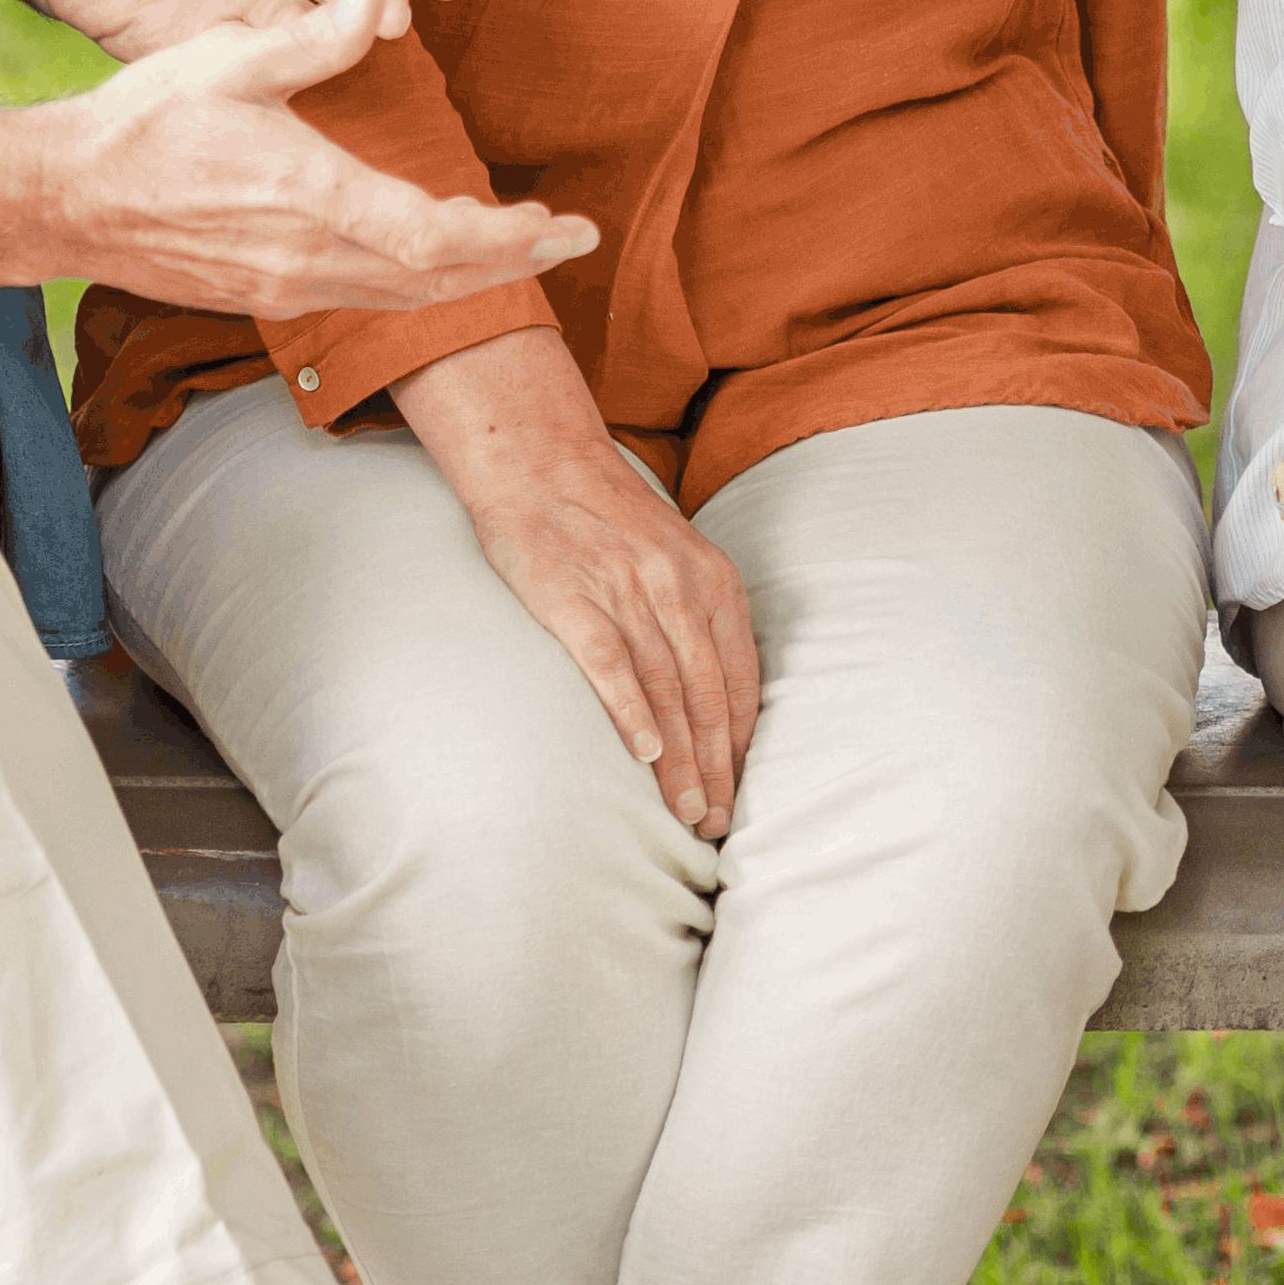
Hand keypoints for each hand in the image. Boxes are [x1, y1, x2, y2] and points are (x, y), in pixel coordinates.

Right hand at [30, 0, 594, 315]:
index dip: (506, 239)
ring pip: (404, 295)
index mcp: (309, 194)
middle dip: (513, 260)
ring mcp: (286, 285)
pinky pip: (365, 298)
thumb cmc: (143, 123)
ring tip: (525, 250)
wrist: (64, 201)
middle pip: (436, 277)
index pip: (433, 236)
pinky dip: (418, 284)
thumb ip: (311, 37)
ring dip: (471, 276)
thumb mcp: (228, 60)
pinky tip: (439, 261)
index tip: (559, 225)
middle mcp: (306, 256)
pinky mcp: (267, 296)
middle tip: (572, 240)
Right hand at [400, 354, 762, 832]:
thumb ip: (697, 614)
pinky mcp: (578, 602)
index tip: (742, 791)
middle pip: (710, 695)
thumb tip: (710, 689)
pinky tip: (645, 756)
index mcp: (714, 581)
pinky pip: (613, 667)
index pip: (741, 678)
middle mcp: (682, 590)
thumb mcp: (674, 554)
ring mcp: (630, 595)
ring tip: (689, 812)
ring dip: (683, 760)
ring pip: (669, 693)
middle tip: (718, 822)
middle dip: (719, 767)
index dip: (743, 742)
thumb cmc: (606, 516)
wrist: (540, 462)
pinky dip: (633, 713)